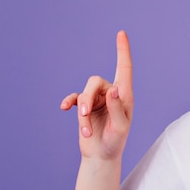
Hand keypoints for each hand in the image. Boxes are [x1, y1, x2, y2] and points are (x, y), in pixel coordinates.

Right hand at [61, 31, 133, 159]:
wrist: (102, 156)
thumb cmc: (116, 142)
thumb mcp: (120, 127)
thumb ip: (117, 108)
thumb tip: (113, 89)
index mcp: (124, 95)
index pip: (124, 68)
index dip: (122, 51)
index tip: (121, 33)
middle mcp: (112, 94)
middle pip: (95, 81)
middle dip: (87, 98)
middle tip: (84, 116)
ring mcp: (97, 99)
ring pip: (84, 92)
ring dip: (82, 111)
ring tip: (85, 130)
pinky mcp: (85, 107)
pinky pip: (74, 98)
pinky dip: (70, 103)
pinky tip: (64, 108)